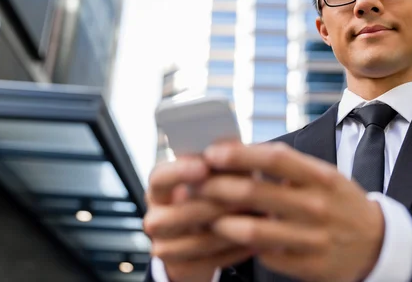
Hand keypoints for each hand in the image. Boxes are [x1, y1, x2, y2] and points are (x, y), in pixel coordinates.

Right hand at [143, 155, 253, 281]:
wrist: (200, 240)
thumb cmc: (211, 197)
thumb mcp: (215, 177)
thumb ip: (223, 163)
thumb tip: (236, 145)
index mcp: (160, 187)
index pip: (160, 177)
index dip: (180, 172)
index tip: (204, 167)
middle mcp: (155, 216)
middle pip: (176, 214)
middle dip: (213, 206)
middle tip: (244, 198)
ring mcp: (163, 245)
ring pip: (193, 241)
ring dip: (227, 230)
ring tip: (256, 220)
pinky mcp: (178, 267)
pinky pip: (207, 262)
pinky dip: (233, 251)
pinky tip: (254, 241)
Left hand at [198, 142, 384, 281]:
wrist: (376, 243)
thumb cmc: (340, 202)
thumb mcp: (323, 176)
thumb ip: (287, 166)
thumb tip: (240, 152)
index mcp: (320, 177)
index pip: (275, 159)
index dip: (240, 155)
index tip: (212, 153)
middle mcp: (318, 205)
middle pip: (257, 193)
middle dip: (218, 188)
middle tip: (195, 185)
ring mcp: (314, 238)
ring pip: (256, 231)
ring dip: (223, 223)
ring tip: (206, 216)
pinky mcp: (310, 265)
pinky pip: (268, 256)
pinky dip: (247, 247)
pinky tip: (234, 240)